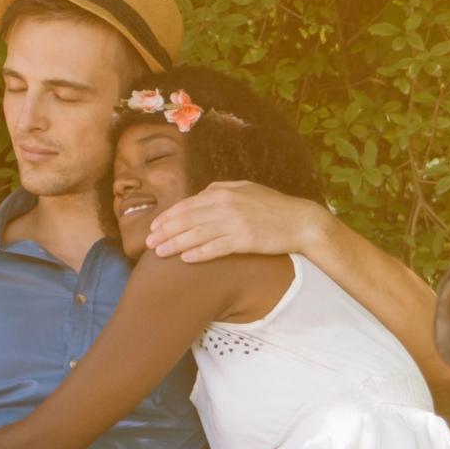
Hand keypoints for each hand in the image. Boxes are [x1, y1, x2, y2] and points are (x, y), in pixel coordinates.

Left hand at [144, 181, 330, 263]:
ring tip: (160, 253)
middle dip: (165, 232)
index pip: (187, 205)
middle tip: (149, 244)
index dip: (168, 217)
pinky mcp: (244, 240)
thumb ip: (221, 191)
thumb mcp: (245, 189)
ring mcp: (234, 222)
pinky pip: (215, 247)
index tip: (154, 228)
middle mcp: (225, 205)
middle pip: (187, 219)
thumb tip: (200, 196)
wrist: (300, 221)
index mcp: (223, 192)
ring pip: (196, 234)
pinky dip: (199, 253)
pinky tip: (185, 259)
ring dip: (175, 244)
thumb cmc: (273, 206)